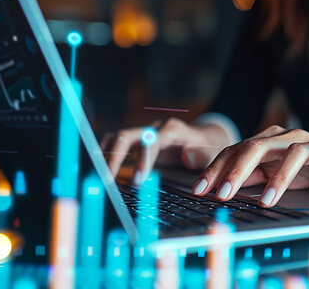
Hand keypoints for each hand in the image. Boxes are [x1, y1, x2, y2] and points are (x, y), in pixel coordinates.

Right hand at [101, 118, 230, 183]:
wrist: (204, 139)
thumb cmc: (207, 149)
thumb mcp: (211, 154)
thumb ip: (200, 157)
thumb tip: (186, 157)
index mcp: (172, 129)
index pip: (152, 140)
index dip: (143, 159)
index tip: (138, 181)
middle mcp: (154, 128)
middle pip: (127, 135)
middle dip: (116, 157)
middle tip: (108, 180)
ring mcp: (144, 133)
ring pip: (117, 138)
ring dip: (106, 155)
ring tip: (98, 176)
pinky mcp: (137, 142)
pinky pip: (116, 144)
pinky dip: (105, 155)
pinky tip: (98, 170)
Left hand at [191, 125, 308, 206]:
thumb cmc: (307, 170)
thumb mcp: (271, 173)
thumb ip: (246, 176)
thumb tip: (214, 188)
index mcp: (268, 141)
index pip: (235, 151)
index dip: (216, 170)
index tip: (199, 190)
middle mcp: (288, 138)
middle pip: (257, 147)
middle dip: (237, 171)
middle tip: (222, 194)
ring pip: (294, 154)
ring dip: (279, 178)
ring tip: (266, 201)